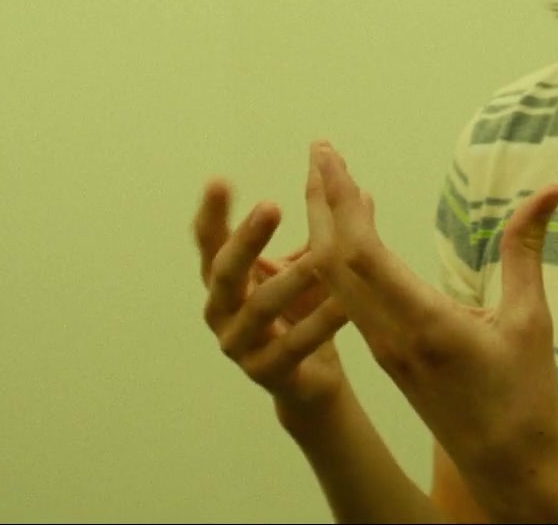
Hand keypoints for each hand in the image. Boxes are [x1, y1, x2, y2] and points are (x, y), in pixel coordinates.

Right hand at [193, 175, 350, 420]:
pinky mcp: (266, 373)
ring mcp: (239, 345)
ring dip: (290, 281)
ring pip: (260, 310)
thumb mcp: (307, 268)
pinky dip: (319, 323)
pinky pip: (292, 345)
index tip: (219, 180)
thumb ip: (320, 230)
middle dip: (246, 240)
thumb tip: (348, 178)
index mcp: (225, 281)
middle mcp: (221, 311)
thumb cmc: (301, 315)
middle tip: (270, 206)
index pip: (209, 242)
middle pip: (225, 273)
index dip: (211, 214)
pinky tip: (344, 304)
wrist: (311, 380)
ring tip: (319, 260)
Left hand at [303, 141, 557, 521]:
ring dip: (327, 228)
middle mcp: (389, 335)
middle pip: (335, 260)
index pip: (361, 253)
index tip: (327, 157)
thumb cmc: (525, 398)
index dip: (340, 200)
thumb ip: (527, 251)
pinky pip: (349, 299)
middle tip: (319, 151)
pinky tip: (350, 234)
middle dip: (322, 201)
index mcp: (421, 323)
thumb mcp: (532, 320)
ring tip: (327, 181)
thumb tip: (550, 190)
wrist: (507, 469)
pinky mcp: (387, 356)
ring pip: (336, 281)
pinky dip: (341, 258)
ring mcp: (383, 348)